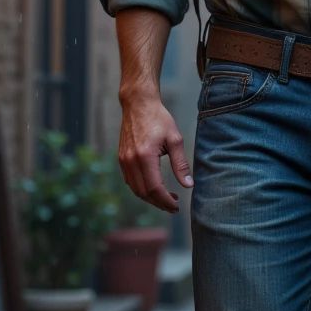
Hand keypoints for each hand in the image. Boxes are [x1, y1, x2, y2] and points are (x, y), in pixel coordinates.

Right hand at [118, 92, 192, 213]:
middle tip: (173, 206)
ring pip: (135, 189)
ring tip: (166, 198)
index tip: (177, 205)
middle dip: (159, 203)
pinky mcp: (121, 159)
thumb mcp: (175, 140)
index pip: (154, 188)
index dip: (166, 201)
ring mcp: (124, 160)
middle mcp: (131, 161)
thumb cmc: (159, 119)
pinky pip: (130, 181)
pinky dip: (141, 189)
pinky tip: (154, 187)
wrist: (138, 104)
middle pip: (144, 193)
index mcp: (145, 156)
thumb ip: (181, 164)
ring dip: (150, 198)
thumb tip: (189, 185)